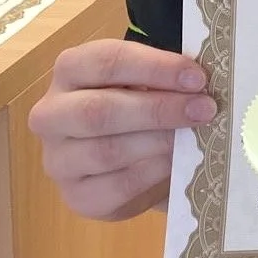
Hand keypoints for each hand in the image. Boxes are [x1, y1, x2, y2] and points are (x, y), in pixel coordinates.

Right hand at [27, 38, 216, 221]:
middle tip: (205, 109)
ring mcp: (58, 159)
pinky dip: (152, 173)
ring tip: (196, 137)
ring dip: (159, 142)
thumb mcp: (149, 81)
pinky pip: (115, 187)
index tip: (197, 78)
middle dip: (158, 110)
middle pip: (98, 111)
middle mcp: (52, 114)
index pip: (106, 61)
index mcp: (71, 70)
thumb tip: (205, 81)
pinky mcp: (76, 197)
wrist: (130, 158)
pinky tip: (177, 163)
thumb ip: (167, 78)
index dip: (155, 68)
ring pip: (106, 151)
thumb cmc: (140, 104)